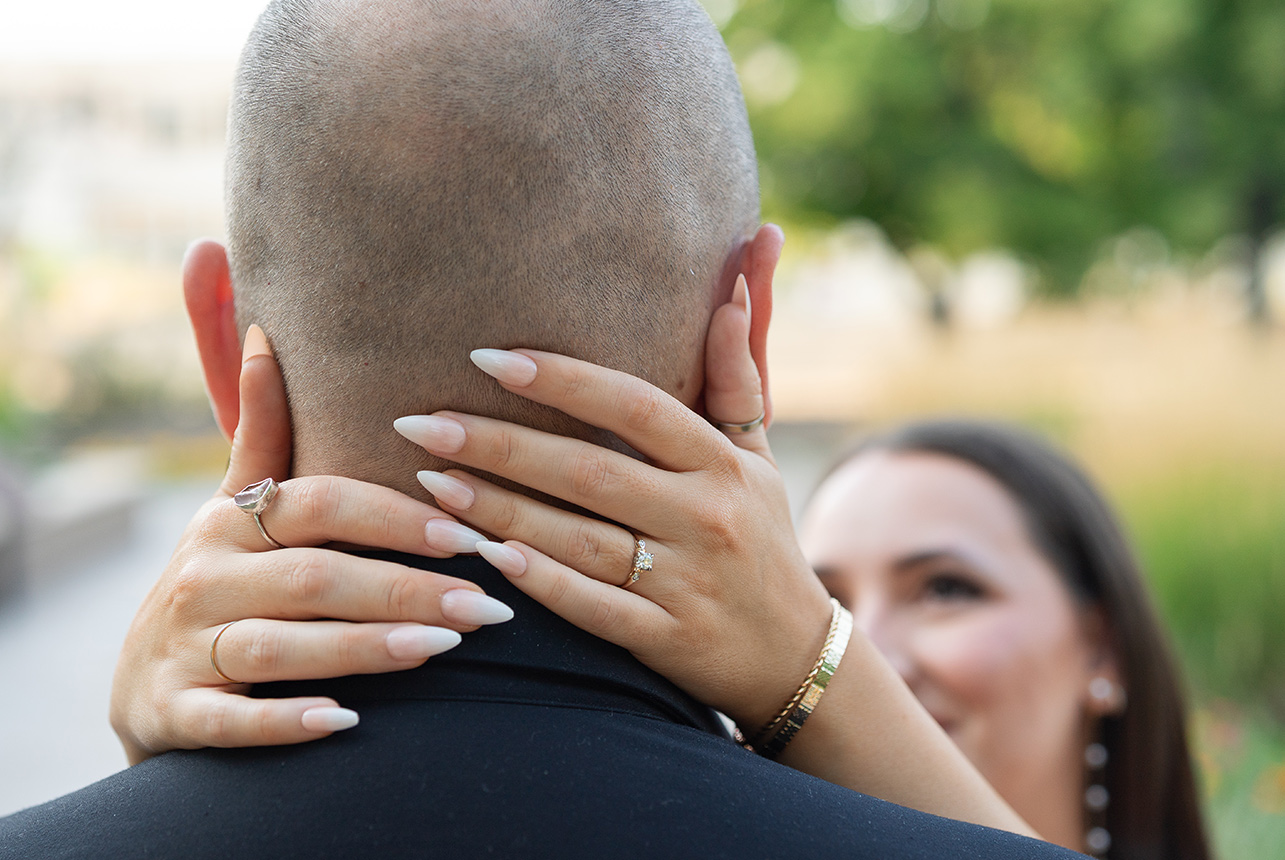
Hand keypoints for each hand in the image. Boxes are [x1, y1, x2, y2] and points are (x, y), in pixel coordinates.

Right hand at [110, 326, 512, 763]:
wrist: (145, 691)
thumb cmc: (224, 584)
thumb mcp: (235, 507)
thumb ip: (259, 429)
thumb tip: (265, 332)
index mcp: (231, 520)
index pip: (322, 503)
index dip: (397, 515)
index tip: (473, 533)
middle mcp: (203, 577)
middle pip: (315, 576)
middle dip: (406, 587)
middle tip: (489, 606)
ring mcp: (184, 648)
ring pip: (279, 645)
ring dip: (365, 646)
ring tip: (444, 647)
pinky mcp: (172, 715)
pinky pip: (228, 720)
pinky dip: (283, 721)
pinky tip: (343, 722)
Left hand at [395, 277, 833, 730]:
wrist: (792, 655)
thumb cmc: (762, 538)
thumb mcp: (758, 456)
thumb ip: (737, 372)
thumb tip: (734, 280)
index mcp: (722, 464)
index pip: (636, 407)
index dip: (563, 380)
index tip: (488, 358)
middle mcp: (706, 517)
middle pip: (590, 471)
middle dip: (501, 444)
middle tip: (421, 422)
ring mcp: (685, 582)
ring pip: (578, 539)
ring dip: (499, 509)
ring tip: (429, 480)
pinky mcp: (666, 639)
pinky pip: (592, 609)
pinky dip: (540, 582)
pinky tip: (484, 557)